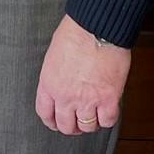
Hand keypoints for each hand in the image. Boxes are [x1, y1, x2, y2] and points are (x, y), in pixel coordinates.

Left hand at [35, 16, 130, 136]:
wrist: (97, 27)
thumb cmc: (76, 32)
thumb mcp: (54, 55)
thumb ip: (56, 75)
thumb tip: (62, 84)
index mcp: (49, 83)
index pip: (45, 113)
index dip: (51, 121)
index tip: (56, 122)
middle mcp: (66, 95)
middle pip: (66, 125)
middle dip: (71, 126)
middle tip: (77, 123)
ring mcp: (87, 99)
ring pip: (87, 126)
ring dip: (90, 123)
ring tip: (94, 116)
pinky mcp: (108, 98)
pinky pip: (108, 120)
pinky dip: (108, 118)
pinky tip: (107, 111)